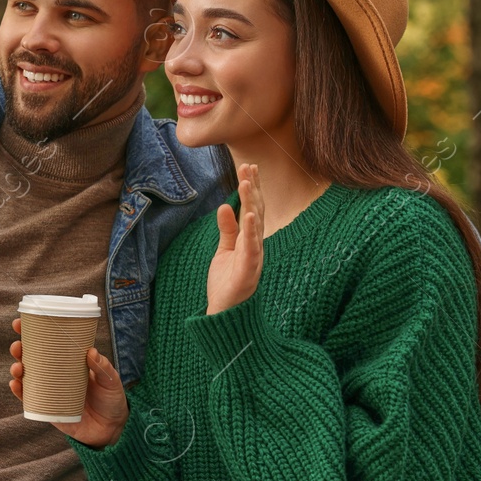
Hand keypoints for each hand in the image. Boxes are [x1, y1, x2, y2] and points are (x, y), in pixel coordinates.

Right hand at [8, 317, 128, 447]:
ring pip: (27, 377)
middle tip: (17, 346)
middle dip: (19, 349)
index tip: (20, 323)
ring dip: (17, 370)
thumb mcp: (111, 380)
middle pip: (32, 358)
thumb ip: (103, 367)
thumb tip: (91, 351)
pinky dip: (20, 392)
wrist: (112, 429)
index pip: (48, 343)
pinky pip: (30, 399)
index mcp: (69, 361)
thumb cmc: (111, 399)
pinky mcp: (48, 409)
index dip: (32, 332)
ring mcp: (50, 391)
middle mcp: (56, 374)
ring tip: (18, 367)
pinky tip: (15, 385)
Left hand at [207, 162, 264, 313]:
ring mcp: (254, 257)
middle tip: (249, 166)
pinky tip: (249, 215)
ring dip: (252, 203)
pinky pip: (252, 248)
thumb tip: (225, 205)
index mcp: (250, 240)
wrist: (225, 313)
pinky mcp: (248, 270)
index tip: (248, 168)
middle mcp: (255, 245)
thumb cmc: (227, 282)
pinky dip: (251, 231)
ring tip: (247, 183)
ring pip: (256, 226)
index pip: (252, 209)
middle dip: (253, 189)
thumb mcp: (224, 250)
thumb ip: (227, 230)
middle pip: (257, 212)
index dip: (251, 189)